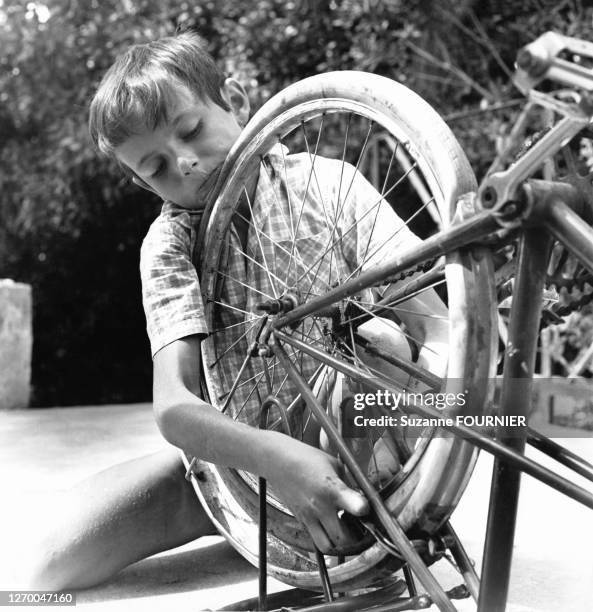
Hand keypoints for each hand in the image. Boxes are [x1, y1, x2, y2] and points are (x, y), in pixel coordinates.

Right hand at [264, 438, 368, 552]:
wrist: (277, 461)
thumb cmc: (306, 458)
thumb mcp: (334, 464)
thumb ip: (348, 482)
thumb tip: (361, 495)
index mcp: (332, 488)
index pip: (355, 505)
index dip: (365, 510)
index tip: (367, 509)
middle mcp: (321, 507)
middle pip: (343, 539)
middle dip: (355, 538)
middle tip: (359, 528)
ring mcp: (309, 516)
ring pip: (328, 547)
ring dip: (338, 543)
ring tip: (343, 530)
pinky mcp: (301, 520)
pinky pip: (315, 539)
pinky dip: (325, 537)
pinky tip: (329, 524)